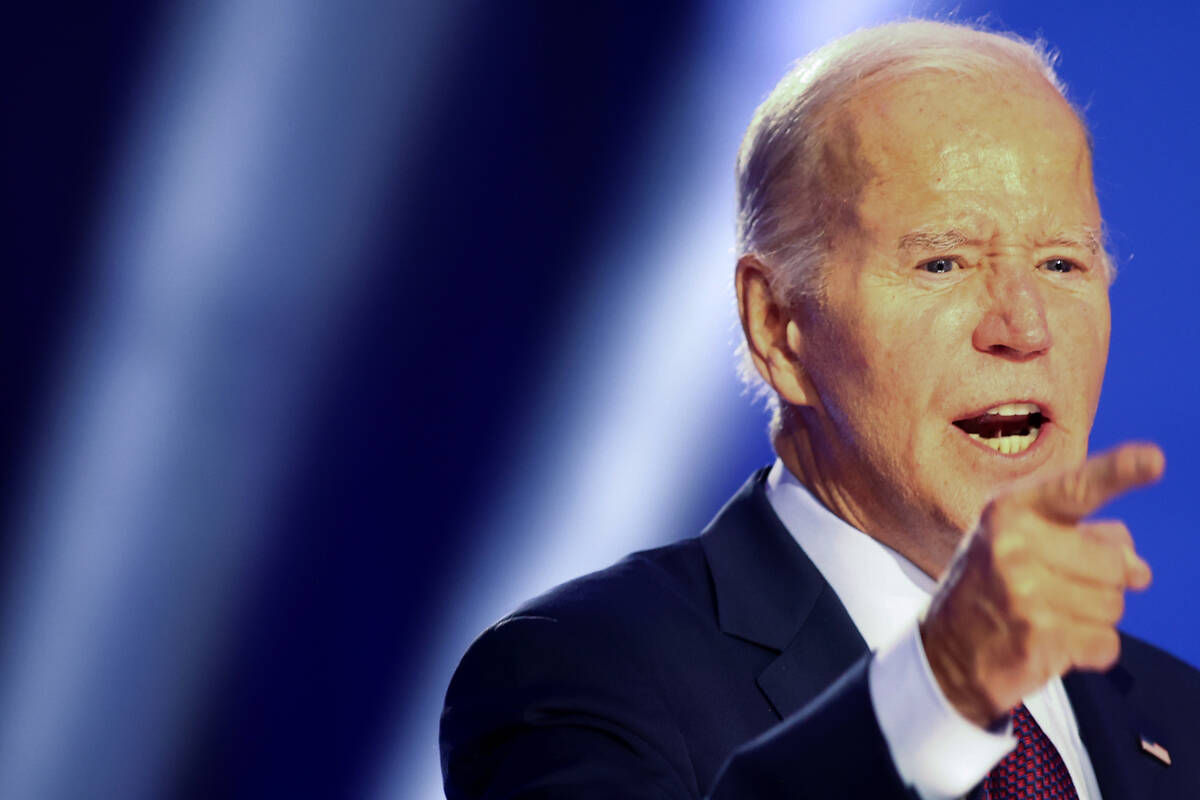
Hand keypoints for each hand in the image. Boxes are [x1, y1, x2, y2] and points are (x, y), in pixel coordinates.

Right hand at [919, 442, 1164, 726]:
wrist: (945, 651)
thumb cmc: (993, 586)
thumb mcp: (1025, 543)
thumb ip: (1087, 539)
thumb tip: (1139, 571)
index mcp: (1011, 510)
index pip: (1076, 488)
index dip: (1120, 472)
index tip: (1156, 459)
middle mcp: (1013, 545)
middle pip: (1113, 563)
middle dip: (1104, 583)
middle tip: (1060, 591)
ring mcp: (1023, 592)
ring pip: (1113, 606)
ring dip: (1094, 618)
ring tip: (1048, 616)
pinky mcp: (1036, 638)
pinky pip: (1106, 644)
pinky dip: (1090, 650)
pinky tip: (1053, 644)